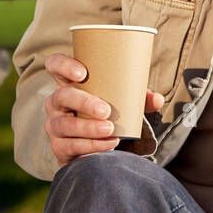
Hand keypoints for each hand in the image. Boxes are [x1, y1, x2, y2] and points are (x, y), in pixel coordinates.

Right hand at [43, 53, 164, 168]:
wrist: (98, 147)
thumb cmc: (107, 114)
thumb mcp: (123, 102)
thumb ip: (139, 98)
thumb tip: (157, 99)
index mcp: (70, 83)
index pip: (55, 65)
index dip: (63, 65)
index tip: (82, 72)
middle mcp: (57, 102)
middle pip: (62, 96)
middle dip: (84, 102)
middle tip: (106, 110)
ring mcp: (55, 125)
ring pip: (64, 124)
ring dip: (88, 128)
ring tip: (110, 130)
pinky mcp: (59, 147)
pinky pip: (71, 146)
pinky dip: (91, 146)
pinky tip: (108, 144)